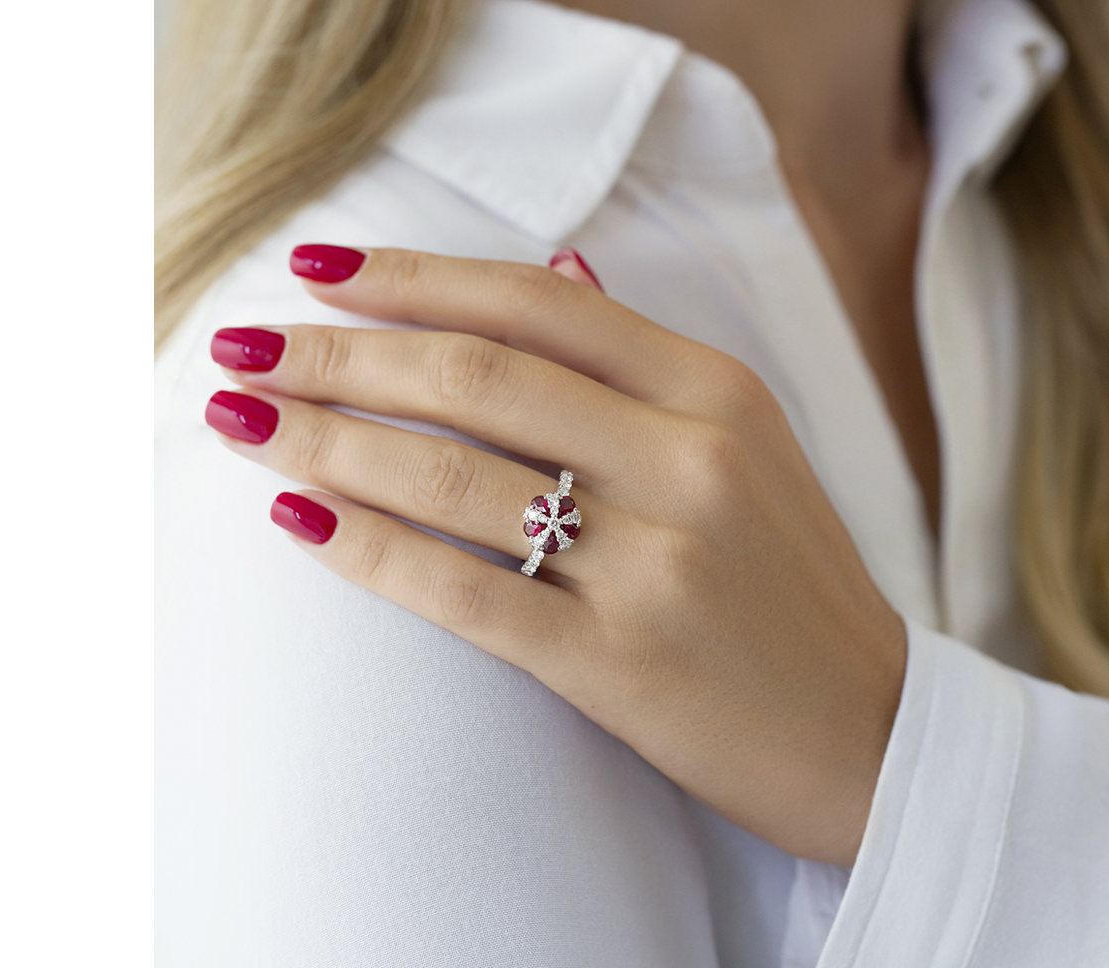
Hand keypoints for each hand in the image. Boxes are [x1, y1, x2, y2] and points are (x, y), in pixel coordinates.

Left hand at [204, 244, 905, 864]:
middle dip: (336, 356)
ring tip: (241, 423)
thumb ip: (644, 365)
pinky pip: (463, 590)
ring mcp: (656, 562)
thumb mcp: (748, 446)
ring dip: (325, 441)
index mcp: (715, 391)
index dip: (410, 278)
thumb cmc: (789, 586)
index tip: (313, 270)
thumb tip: (554, 269)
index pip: (532, 303)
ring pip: (452, 474)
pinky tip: (299, 520)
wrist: (868, 735)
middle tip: (241, 350)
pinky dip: (368, 549)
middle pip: (473, 375)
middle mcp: (688, 460)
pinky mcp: (619, 662)